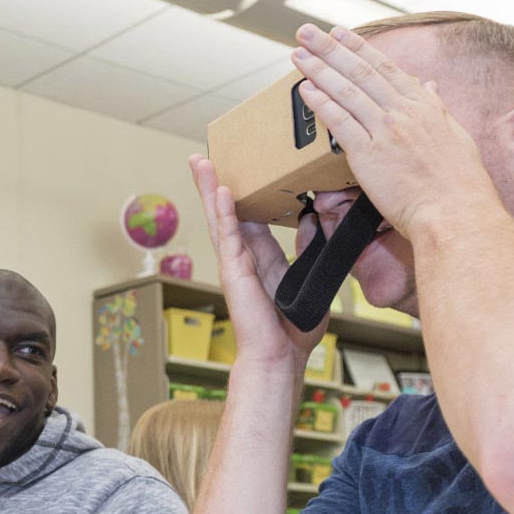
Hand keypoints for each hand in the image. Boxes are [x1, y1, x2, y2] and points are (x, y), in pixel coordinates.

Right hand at [187, 154, 326, 370]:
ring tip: (200, 162)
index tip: (240, 169)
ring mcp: (235, 263)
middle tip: (204, 156)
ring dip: (210, 189)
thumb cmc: (293, 328)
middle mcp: (243, 256)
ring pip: (220, 217)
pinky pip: (228, 236)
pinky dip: (225, 212)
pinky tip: (222, 191)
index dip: (244, 193)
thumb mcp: (310, 276)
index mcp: (262, 257)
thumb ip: (311, 247)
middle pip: (225, 211)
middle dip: (215, 183)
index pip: (250, 217)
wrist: (280, 357)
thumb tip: (312, 217)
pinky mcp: (234, 271)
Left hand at [289, 24, 495, 236]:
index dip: (359, 48)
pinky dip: (321, 103)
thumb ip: (438, 108)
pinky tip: (306, 90)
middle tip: (307, 31)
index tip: (340, 33)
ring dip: (319, 69)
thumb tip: (430, 87)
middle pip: (360, 72)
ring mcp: (386, 131)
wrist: (456, 213)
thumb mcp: (456, 136)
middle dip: (330, 48)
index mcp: (425, 107)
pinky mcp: (369, 155)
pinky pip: (340, 123)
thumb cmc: (460, 185)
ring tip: (299, 53)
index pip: (385, 68)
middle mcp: (404, 113)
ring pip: (347, 91)